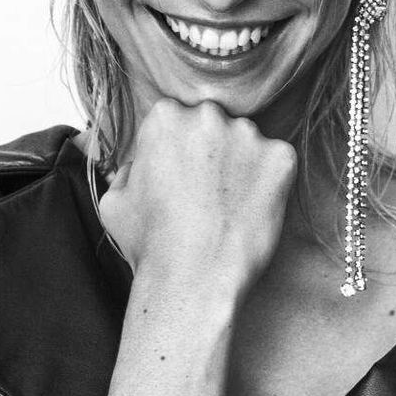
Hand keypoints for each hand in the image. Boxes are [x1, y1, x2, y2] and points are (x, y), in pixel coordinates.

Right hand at [98, 98, 296, 298]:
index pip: (176, 120)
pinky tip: (251, 211)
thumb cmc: (151, 245)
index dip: (178, 152)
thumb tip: (137, 166)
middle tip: (206, 194)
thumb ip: (126, 171)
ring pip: (247, 143)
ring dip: (241, 166)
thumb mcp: (114, 202)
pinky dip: (270, 183)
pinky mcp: (281, 158)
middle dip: (211, 152)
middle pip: (213, 125)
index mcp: (165, 117)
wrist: (193, 279)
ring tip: (229, 208)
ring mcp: (248, 135)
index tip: (181, 178)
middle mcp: (208, 116)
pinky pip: (278, 162)